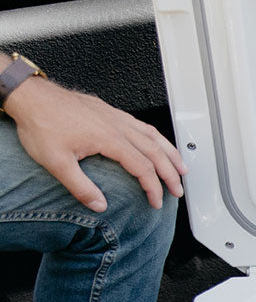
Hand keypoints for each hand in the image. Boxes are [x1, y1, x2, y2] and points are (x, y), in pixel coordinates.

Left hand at [4, 76, 186, 211]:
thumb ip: (81, 187)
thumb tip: (99, 205)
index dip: (153, 187)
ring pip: (153, 135)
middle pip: (155, 151)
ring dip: (170, 152)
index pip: (142, 168)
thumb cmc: (40, 123)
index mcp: (108, 139)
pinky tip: (157, 142)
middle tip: (178, 189)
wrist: (29, 96)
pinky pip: (141, 124)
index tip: (156, 201)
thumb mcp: (56, 162)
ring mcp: (114, 116)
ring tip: (181, 166)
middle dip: (170, 173)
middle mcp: (116, 125)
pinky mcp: (108, 111)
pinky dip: (155, 137)